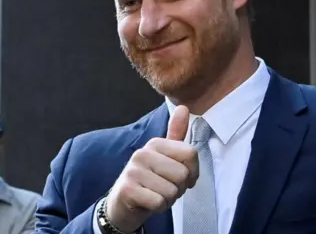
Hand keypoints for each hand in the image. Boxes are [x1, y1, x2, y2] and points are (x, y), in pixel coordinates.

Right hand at [106, 105, 197, 231]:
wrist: (123, 205)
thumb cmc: (150, 182)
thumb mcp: (164, 158)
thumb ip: (176, 135)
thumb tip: (183, 107)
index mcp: (155, 143)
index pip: (191, 153)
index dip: (192, 172)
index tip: (180, 177)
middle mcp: (142, 153)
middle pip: (183, 174)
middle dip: (179, 188)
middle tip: (164, 188)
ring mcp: (133, 170)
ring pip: (172, 191)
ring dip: (168, 200)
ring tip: (155, 195)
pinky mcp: (128, 189)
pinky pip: (159, 202)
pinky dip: (158, 208)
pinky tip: (147, 203)